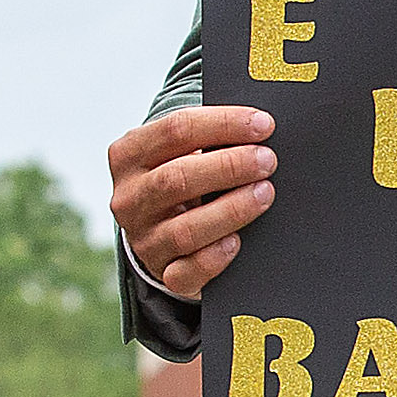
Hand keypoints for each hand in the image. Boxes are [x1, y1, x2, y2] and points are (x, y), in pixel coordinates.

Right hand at [109, 104, 277, 299]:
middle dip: (229, 166)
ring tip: (264, 193)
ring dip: (231, 210)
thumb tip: (259, 127)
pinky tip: (237, 241)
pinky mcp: (162, 272)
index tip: (263, 124)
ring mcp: (143, 239)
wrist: (160, 229)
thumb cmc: (182, 177)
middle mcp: (129, 198)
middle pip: (177, 178)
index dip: (223, 124)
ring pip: (185, 230)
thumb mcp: (179, 151)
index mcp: (129, 154)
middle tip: (267, 160)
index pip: (175, 130)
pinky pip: (186, 272)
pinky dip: (214, 257)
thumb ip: (207, 137)